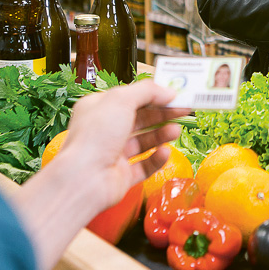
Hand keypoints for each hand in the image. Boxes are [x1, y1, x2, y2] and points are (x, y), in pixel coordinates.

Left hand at [58, 80, 188, 207]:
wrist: (84, 178)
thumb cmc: (95, 135)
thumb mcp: (121, 100)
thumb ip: (147, 91)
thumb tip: (168, 91)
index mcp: (98, 109)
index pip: (129, 98)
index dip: (152, 95)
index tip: (174, 94)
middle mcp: (104, 130)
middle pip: (139, 119)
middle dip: (162, 114)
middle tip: (184, 110)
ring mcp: (113, 154)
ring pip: (143, 142)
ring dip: (161, 135)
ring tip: (176, 131)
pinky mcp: (122, 175)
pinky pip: (144, 166)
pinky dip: (156, 159)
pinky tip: (165, 152)